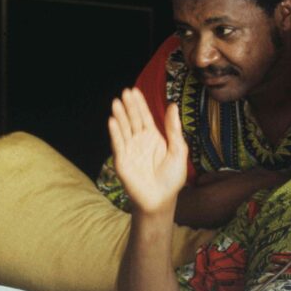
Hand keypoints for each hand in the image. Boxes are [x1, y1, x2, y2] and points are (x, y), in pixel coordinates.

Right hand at [109, 88, 187, 215]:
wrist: (162, 200)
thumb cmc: (172, 177)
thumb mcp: (178, 150)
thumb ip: (174, 129)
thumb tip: (173, 105)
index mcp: (153, 137)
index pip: (145, 116)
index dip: (139, 104)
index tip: (134, 90)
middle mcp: (139, 141)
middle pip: (133, 120)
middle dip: (129, 106)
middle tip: (124, 92)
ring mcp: (130, 151)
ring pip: (123, 130)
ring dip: (119, 116)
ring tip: (116, 102)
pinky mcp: (123, 162)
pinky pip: (118, 145)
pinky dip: (115, 133)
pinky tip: (112, 121)